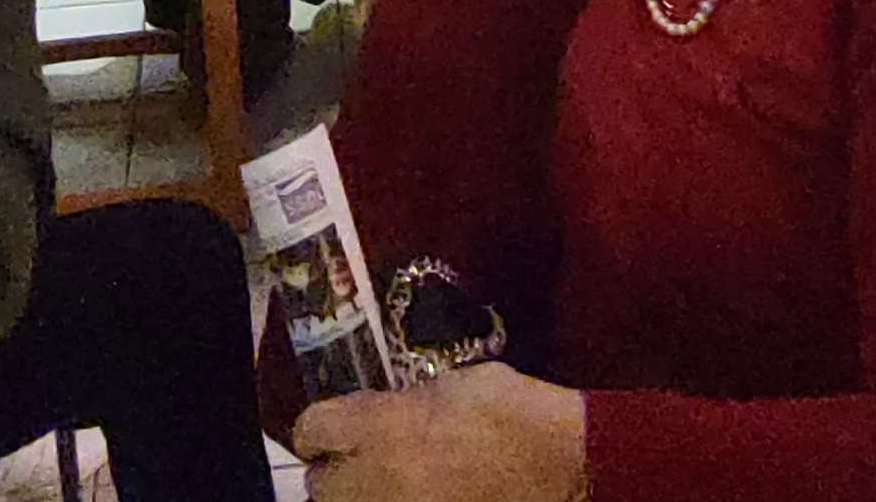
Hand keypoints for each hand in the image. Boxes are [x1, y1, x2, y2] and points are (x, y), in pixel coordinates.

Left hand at [298, 364, 586, 501]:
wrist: (563, 466)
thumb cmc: (514, 413)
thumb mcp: (451, 385)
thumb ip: (403, 402)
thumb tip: (381, 412)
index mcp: (381, 426)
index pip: (312, 429)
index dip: (323, 428)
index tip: (335, 428)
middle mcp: (375, 478)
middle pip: (320, 485)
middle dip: (338, 471)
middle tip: (365, 461)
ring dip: (362, 497)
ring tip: (393, 485)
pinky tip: (419, 497)